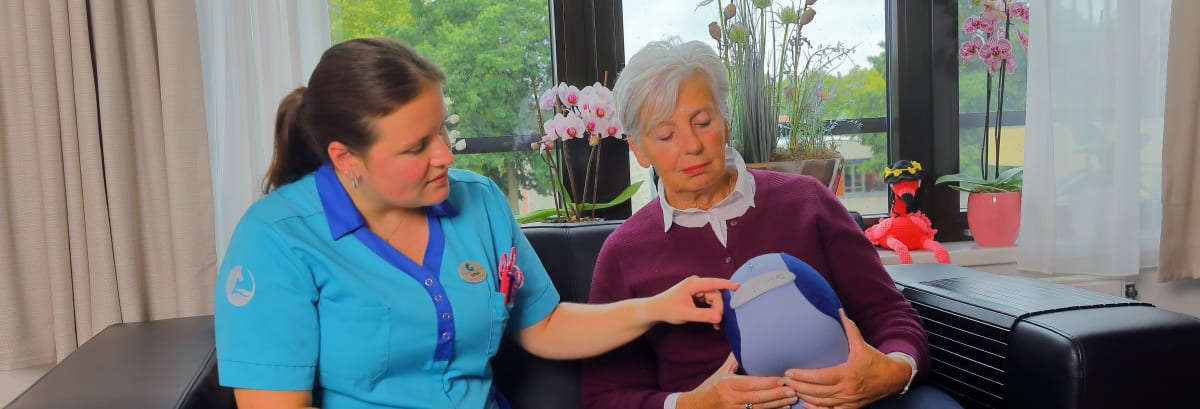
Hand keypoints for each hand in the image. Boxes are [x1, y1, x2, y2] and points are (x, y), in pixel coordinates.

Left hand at [644, 275, 737, 326]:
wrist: (656, 310)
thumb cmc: (668, 309)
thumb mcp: (686, 314)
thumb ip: (703, 315)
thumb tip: (719, 317)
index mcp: (693, 284)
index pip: (714, 283)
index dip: (727, 284)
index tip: (738, 287)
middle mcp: (696, 284)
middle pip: (715, 294)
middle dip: (718, 308)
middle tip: (717, 323)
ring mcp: (697, 289)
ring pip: (714, 299)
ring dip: (716, 311)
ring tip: (715, 324)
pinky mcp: (697, 295)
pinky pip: (709, 301)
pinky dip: (711, 311)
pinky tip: (712, 320)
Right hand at [678, 354, 799, 408]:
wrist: (695, 406)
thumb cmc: (711, 387)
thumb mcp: (720, 372)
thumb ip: (734, 360)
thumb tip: (744, 344)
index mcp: (727, 384)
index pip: (751, 383)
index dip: (768, 382)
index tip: (782, 379)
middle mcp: (731, 398)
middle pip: (758, 397)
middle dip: (777, 394)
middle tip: (793, 390)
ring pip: (759, 408)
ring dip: (777, 404)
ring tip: (791, 399)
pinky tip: (781, 408)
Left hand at [781, 310, 911, 408]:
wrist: (893, 379)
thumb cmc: (875, 361)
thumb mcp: (862, 344)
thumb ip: (849, 328)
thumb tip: (839, 310)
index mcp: (848, 373)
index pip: (820, 377)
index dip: (802, 376)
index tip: (789, 372)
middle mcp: (847, 389)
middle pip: (816, 392)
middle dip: (798, 387)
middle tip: (784, 380)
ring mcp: (848, 401)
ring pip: (821, 403)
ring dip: (804, 397)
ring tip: (791, 389)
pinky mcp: (850, 408)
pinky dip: (816, 408)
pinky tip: (806, 402)